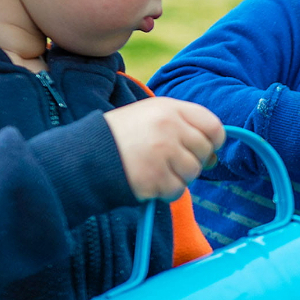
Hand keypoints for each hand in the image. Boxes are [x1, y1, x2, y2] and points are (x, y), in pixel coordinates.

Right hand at [105, 98, 224, 200]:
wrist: (85, 155)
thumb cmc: (122, 137)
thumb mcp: (151, 117)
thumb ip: (184, 129)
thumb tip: (214, 158)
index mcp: (169, 108)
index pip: (213, 125)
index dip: (212, 140)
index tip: (202, 148)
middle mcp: (168, 127)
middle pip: (204, 151)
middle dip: (192, 160)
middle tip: (170, 162)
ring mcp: (162, 152)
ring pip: (193, 172)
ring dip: (179, 177)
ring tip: (156, 170)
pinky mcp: (155, 177)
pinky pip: (177, 190)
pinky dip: (166, 191)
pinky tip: (149, 182)